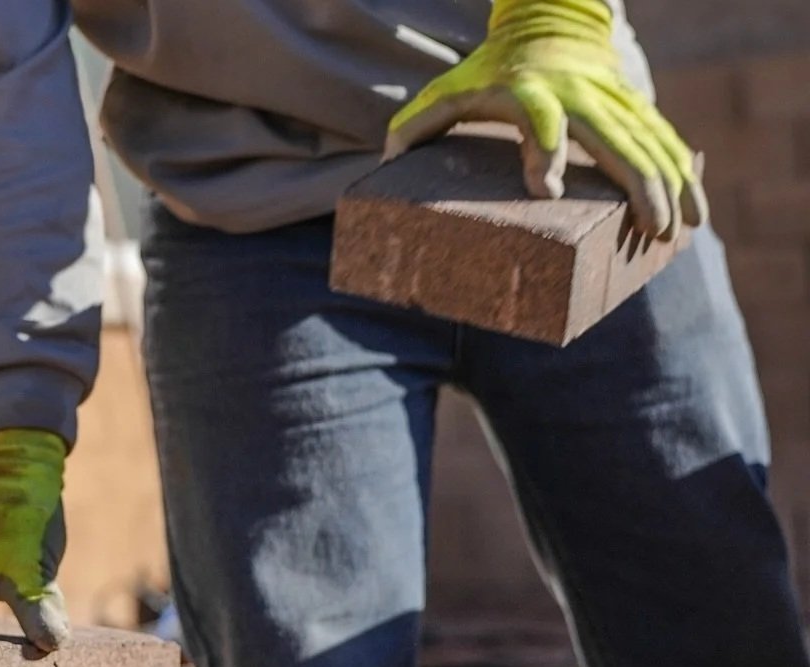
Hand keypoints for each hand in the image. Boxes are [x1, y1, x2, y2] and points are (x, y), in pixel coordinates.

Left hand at [385, 0, 706, 240]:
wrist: (546, 23)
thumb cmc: (489, 71)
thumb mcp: (448, 88)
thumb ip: (417, 122)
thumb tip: (385, 159)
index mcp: (530, 94)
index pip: (537, 120)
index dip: (540, 151)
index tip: (543, 188)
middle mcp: (577, 96)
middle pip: (613, 140)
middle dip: (636, 184)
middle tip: (652, 227)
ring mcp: (610, 100)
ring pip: (648, 143)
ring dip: (670, 185)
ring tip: (681, 230)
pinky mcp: (631, 106)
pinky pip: (662, 139)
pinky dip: (682, 171)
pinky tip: (696, 206)